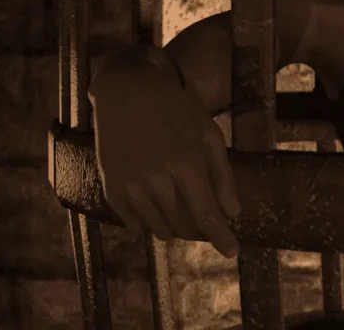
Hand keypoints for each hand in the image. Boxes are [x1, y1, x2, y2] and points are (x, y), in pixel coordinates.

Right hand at [91, 50, 240, 256]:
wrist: (127, 90)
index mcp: (185, 163)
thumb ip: (222, 175)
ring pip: (160, 229)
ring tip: (180, 205)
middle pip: (184, 225)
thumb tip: (232, 213)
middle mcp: (156, 179)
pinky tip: (157, 204)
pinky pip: (135, 225)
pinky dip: (151, 222)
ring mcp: (130, 185)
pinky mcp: (111, 188)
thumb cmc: (176, 109)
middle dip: (199, 228)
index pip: (206, 214)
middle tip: (203, 214)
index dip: (221, 237)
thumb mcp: (208, 134)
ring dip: (176, 227)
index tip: (232, 252)